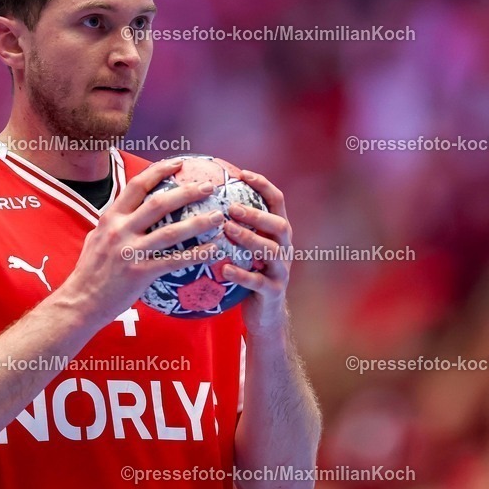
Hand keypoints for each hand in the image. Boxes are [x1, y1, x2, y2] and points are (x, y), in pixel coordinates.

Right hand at [60, 159, 221, 324]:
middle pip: (159, 203)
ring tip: (219, 216)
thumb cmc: (90, 271)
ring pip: (171, 232)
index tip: (179, 163)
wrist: (81, 301)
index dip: (159, 170)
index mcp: (111, 217)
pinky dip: (196, 254)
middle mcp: (120, 230)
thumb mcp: (96, 237)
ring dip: (198, 222)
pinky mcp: (140, 272)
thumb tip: (131, 210)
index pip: (137, 185)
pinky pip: (174, 261)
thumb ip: (114, 223)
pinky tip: (213, 250)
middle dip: (187, 192)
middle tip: (209, 187)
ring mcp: (130, 251)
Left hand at [221, 170, 291, 331]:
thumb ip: (235, 225)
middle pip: (278, 224)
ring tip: (227, 231)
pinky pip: (258, 282)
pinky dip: (242, 274)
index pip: (277, 201)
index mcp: (278, 233)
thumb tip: (203, 198)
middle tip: (231, 207)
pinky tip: (224, 269)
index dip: (263, 185)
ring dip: (249, 239)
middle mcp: (285, 248)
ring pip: (271, 250)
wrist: (265, 315)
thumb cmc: (249, 273)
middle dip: (255, 214)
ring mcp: (281, 270)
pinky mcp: (273, 292)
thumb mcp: (246, 248)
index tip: (242, 174)